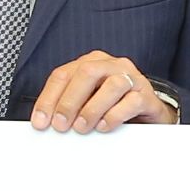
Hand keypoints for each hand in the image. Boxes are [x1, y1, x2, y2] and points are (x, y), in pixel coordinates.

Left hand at [31, 50, 173, 131]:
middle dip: (69, 101)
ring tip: (82, 127)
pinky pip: (132, 101)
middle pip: (86, 74)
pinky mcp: (147, 95)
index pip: (63, 75)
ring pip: (112, 85)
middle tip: (61, 125)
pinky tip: (103, 126)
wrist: (148, 116)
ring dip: (92, 108)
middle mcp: (111, 66)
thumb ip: (69, 106)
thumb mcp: (87, 103)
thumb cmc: (113, 107)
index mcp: (91, 63)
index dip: (49, 98)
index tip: (41, 121)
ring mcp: (132, 78)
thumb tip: (46, 122)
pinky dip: (114, 115)